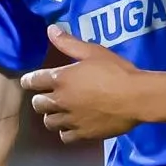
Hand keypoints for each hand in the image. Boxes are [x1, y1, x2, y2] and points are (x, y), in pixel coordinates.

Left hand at [21, 26, 144, 141]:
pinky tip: (73, 126)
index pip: (32, 81)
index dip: (28, 81)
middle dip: (40, 99)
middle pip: (37, 104)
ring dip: (51, 116)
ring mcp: (71, 120)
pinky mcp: (83, 134)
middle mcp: (60, 101)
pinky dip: (65, 131)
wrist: (136, 98)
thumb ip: (69, 43)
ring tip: (60, 112)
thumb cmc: (116, 71)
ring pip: (49, 122)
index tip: (29, 82)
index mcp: (60, 79)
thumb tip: (50, 29)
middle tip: (48, 96)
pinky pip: (64, 137)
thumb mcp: (93, 52)